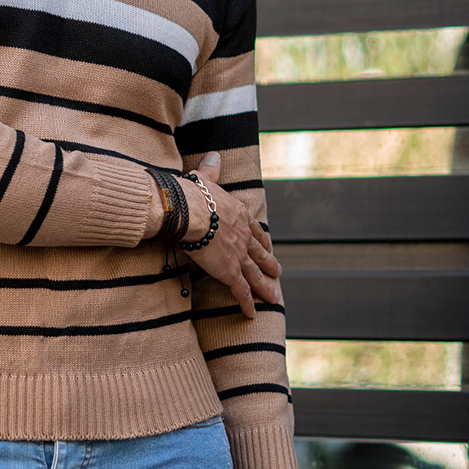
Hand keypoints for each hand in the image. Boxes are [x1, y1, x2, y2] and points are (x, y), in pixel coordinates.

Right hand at [185, 152, 281, 317]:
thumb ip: (212, 169)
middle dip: (270, 263)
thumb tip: (215, 155)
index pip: (256, 229)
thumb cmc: (194, 193)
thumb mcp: (206, 179)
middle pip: (260, 253)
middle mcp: (244, 235)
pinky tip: (252, 314)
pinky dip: (247, 302)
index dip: (262, 240)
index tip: (267, 246)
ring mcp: (239, 255)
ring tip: (274, 297)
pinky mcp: (229, 271)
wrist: (190, 210)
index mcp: (239, 214)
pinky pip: (241, 290)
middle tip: (278, 272)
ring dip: (265, 286)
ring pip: (256, 274)